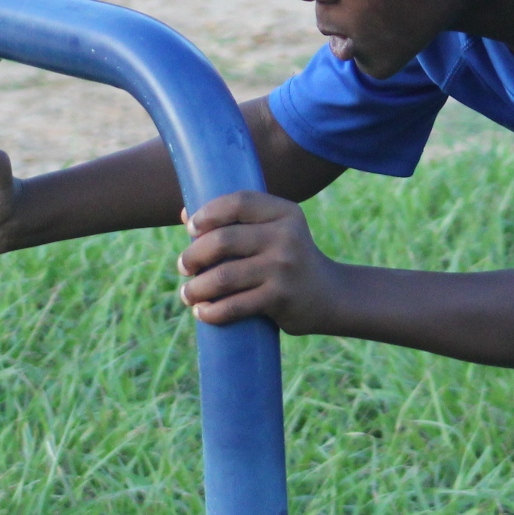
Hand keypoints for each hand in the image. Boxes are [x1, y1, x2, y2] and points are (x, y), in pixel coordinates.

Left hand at [176, 192, 343, 331]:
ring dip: (196, 288)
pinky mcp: (280, 298)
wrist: (330, 296)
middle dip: (193, 255)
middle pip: (223, 240)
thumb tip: (184, 214)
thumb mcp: (274, 232)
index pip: (238, 202)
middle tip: (183, 266)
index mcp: (284, 213)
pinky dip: (211, 312)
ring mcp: (284, 268)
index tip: (191, 228)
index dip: (208, 213)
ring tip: (187, 294)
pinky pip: (234, 306)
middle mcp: (286, 236)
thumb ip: (236, 222)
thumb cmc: (288, 260)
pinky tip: (202, 312)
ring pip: (223, 277)